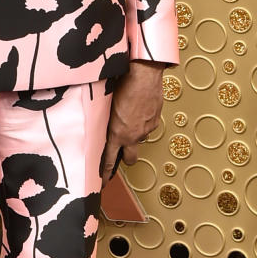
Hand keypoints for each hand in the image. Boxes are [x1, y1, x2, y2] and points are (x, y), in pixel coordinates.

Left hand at [100, 60, 164, 180]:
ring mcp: (146, 130)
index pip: (109, 161)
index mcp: (117, 134)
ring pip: (139, 139)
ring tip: (129, 117)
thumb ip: (105, 120)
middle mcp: (133, 136)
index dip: (106, 174)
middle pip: (130, 159)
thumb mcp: (107, 106)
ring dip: (134, 134)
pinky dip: (142, 122)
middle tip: (120, 150)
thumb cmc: (123, 85)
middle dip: (125, 158)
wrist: (144, 74)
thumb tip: (101, 123)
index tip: (103, 183)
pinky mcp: (155, 121)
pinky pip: (147, 126)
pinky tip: (139, 109)